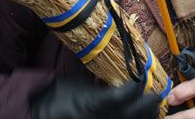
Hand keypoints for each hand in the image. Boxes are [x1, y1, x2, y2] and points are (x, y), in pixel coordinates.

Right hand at [31, 80, 159, 118]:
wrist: (38, 114)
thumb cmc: (56, 96)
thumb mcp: (78, 87)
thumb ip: (102, 90)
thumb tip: (125, 87)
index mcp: (92, 105)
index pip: (123, 97)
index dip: (136, 87)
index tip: (143, 79)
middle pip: (132, 116)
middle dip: (147, 106)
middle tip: (156, 96)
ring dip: (144, 118)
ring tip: (151, 109)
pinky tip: (136, 118)